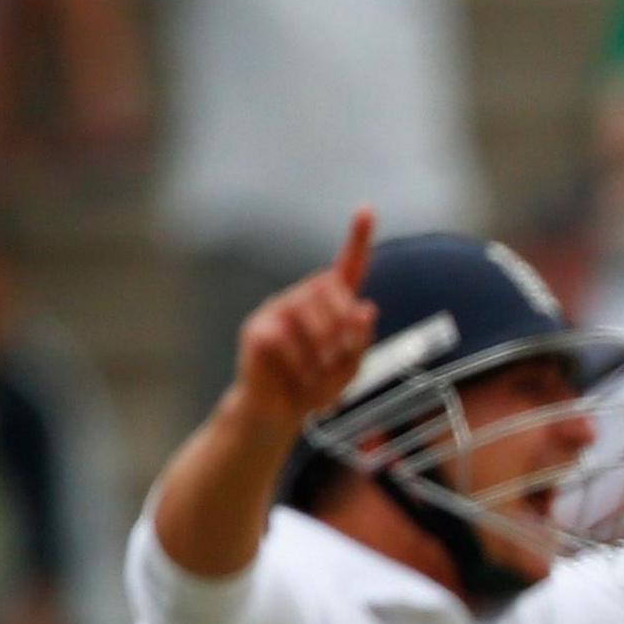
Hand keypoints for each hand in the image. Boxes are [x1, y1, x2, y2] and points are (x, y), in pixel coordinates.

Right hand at [233, 210, 378, 433]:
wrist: (276, 414)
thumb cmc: (314, 388)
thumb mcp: (348, 370)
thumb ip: (360, 341)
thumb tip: (366, 308)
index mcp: (327, 306)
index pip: (346, 267)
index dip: (357, 239)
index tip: (366, 209)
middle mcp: (300, 299)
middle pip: (332, 289)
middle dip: (343, 326)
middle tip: (337, 358)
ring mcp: (276, 311)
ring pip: (310, 311)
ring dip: (321, 349)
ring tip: (315, 374)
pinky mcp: (257, 329)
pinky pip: (287, 337)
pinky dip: (299, 363)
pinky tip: (295, 377)